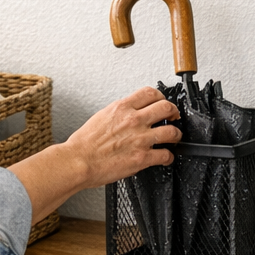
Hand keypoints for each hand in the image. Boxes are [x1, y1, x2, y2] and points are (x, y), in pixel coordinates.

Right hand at [9, 86, 179, 224]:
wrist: (78, 161)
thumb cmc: (84, 143)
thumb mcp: (101, 117)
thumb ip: (119, 114)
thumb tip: (128, 115)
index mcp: (122, 108)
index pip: (150, 93)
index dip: (160, 97)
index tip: (162, 102)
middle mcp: (134, 120)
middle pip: (166, 107)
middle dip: (173, 112)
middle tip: (173, 117)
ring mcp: (140, 139)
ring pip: (171, 131)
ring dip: (176, 135)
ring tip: (174, 138)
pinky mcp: (142, 158)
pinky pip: (165, 155)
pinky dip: (168, 157)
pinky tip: (165, 157)